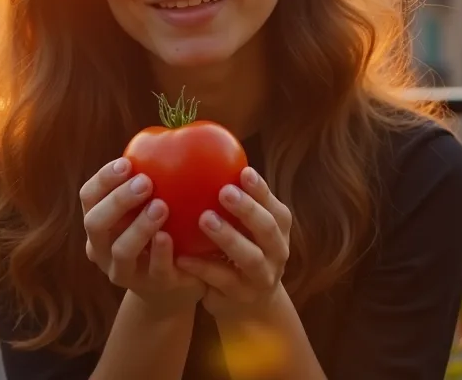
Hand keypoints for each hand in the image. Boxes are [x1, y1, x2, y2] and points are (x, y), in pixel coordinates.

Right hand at [80, 157, 205, 316]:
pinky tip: (170, 237)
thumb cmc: (162, 230)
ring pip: (120, 251)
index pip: (88, 197)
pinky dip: (159, 254)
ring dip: (139, 227)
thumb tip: (171, 132)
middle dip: (118, 201)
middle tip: (145, 182)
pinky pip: (152, 272)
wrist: (176, 284)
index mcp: (99, 222)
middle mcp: (102, 248)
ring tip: (161, 206)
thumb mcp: (151, 204)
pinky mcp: (150, 288)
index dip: (103, 180)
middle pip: (95, 223)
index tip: (126, 164)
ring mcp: (123, 272)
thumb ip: (152, 180)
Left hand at [175, 167, 291, 320]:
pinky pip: (223, 281)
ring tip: (204, 219)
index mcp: (279, 230)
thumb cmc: (238, 250)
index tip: (243, 172)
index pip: (275, 208)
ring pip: (250, 257)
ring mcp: (262, 278)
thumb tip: (206, 157)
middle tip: (224, 192)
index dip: (262, 190)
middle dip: (248, 210)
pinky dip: (203, 267)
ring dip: (228, 237)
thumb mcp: (243, 227)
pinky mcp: (242, 297)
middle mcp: (277, 253)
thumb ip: (233, 201)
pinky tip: (182, 256)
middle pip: (268, 229)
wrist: (247, 304)